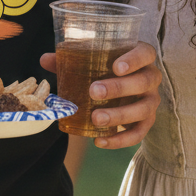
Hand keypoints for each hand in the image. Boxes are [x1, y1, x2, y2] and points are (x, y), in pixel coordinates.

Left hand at [41, 41, 160, 149]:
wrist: (125, 88)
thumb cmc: (107, 68)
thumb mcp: (93, 60)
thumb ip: (72, 59)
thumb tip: (45, 59)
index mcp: (141, 56)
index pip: (145, 54)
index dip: (134, 60)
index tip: (116, 67)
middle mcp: (151, 77)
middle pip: (144, 82)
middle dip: (119, 88)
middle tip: (94, 91)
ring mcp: (151, 100)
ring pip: (143, 109)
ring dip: (119, 115)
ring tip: (96, 118)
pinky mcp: (147, 121)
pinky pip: (139, 134)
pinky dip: (120, 140)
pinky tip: (99, 141)